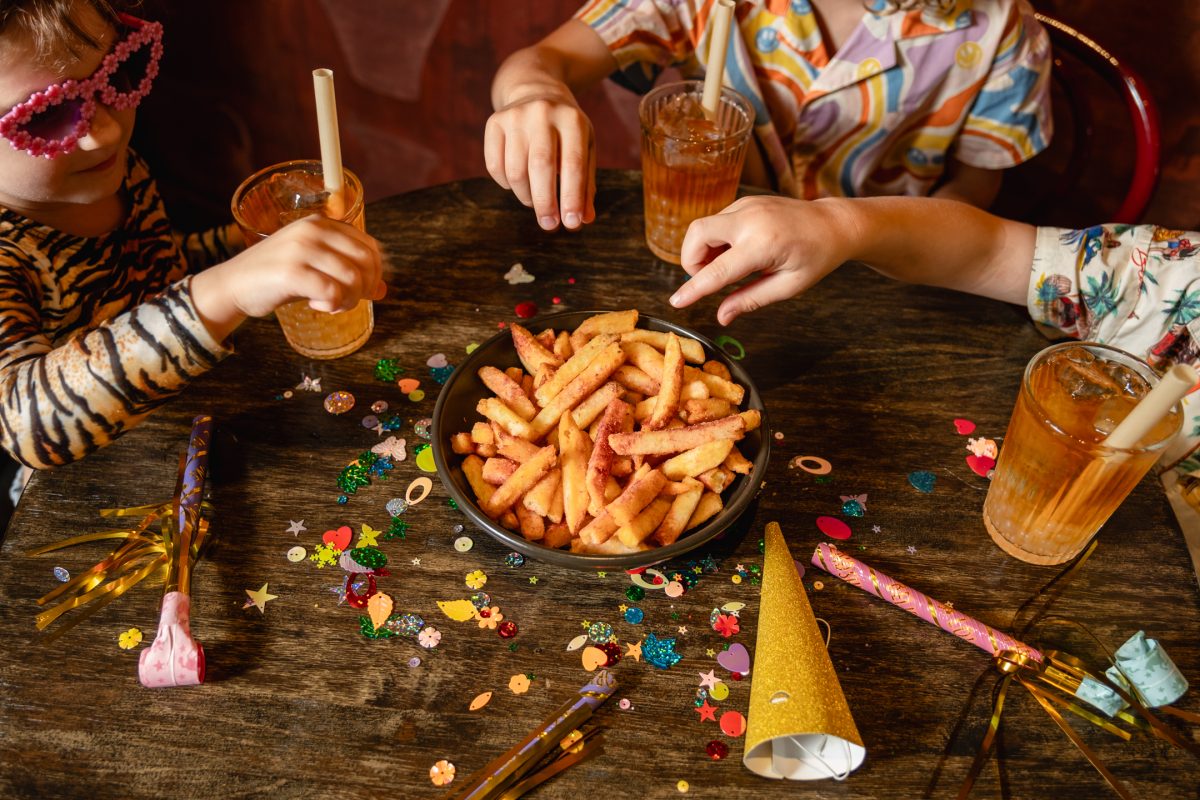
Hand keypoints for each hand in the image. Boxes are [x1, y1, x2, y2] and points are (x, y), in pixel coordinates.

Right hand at [192, 215, 385, 340]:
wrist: (233, 284)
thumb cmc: (277, 277)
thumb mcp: (315, 267)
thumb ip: (346, 273)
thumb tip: (383, 290)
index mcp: (321, 224)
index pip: (369, 245)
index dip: (375, 272)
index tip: (365, 290)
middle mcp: (313, 230)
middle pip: (366, 260)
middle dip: (366, 287)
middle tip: (348, 301)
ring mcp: (301, 249)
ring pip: (353, 277)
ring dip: (350, 299)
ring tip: (332, 305)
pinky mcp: (292, 272)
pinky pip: (332, 292)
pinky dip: (332, 304)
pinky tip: (318, 305)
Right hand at [484, 87, 595, 230]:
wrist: (535, 91)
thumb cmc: (566, 130)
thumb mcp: (584, 148)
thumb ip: (585, 183)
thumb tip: (584, 219)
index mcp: (572, 120)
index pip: (573, 164)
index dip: (572, 197)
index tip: (572, 224)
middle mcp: (543, 114)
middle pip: (541, 167)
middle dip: (545, 202)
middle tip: (549, 225)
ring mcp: (515, 116)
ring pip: (515, 171)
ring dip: (525, 196)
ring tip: (535, 201)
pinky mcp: (494, 122)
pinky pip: (495, 166)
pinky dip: (506, 185)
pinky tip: (518, 184)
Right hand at [668, 196, 852, 325]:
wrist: (834, 224)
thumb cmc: (816, 258)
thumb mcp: (788, 286)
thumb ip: (750, 300)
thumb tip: (722, 317)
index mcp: (763, 244)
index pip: (717, 271)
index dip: (694, 289)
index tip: (677, 302)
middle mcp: (750, 219)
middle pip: (697, 234)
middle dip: (691, 261)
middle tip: (710, 279)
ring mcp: (746, 205)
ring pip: (703, 227)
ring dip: (703, 251)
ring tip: (730, 268)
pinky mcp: (745, 202)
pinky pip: (716, 222)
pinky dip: (715, 241)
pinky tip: (736, 253)